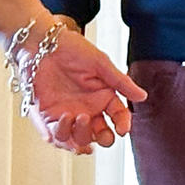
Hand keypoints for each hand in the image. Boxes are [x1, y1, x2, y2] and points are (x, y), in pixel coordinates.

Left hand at [26, 30, 146, 153]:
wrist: (42, 44)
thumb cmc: (71, 48)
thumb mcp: (100, 63)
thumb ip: (120, 81)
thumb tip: (142, 96)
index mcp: (103, 96)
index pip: (118, 116)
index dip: (122, 125)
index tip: (122, 128)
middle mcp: (88, 109)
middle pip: (99, 135)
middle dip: (103, 138)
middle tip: (102, 132)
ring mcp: (69, 115)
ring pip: (79, 140)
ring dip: (81, 136)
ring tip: (78, 117)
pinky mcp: (49, 118)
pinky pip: (57, 136)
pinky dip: (61, 135)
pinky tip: (64, 120)